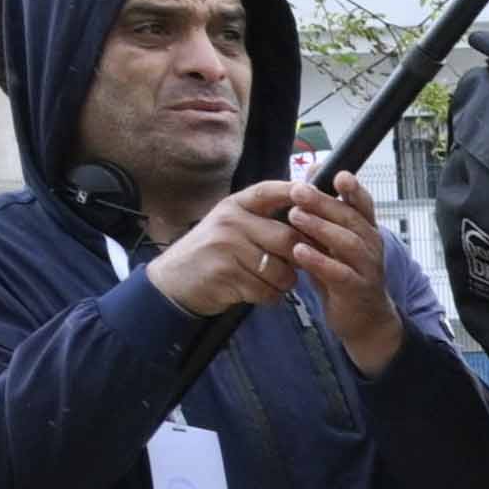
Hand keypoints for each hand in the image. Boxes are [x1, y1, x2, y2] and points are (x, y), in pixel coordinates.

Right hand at [143, 176, 322, 329]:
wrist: (173, 280)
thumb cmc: (213, 253)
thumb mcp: (231, 226)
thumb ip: (263, 221)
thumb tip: (313, 220)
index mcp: (234, 206)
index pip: (268, 191)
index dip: (294, 192)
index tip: (314, 195)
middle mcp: (230, 222)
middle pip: (288, 238)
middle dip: (300, 258)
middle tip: (297, 266)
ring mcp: (225, 247)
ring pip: (281, 270)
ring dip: (284, 282)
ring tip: (269, 281)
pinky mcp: (225, 274)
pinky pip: (266, 290)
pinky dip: (268, 297)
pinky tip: (254, 292)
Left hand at [273, 171, 405, 369]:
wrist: (364, 319)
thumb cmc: (344, 274)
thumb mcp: (334, 242)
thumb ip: (323, 214)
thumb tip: (306, 176)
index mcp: (366, 231)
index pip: (363, 204)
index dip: (353, 189)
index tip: (337, 174)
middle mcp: (371, 246)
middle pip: (351, 219)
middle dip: (325, 203)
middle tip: (298, 191)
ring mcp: (367, 268)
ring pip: (348, 243)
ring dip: (320, 228)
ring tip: (295, 217)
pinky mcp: (356, 290)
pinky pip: (339, 273)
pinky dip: (319, 261)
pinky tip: (300, 251)